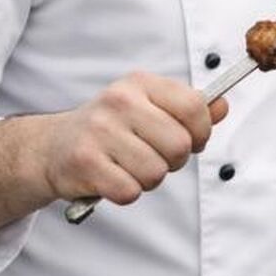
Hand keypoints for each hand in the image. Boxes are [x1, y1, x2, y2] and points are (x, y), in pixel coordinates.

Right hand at [38, 71, 228, 205]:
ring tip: (131, 167)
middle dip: (175, 160)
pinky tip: (114, 178)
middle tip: (157, 158)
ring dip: (149, 179)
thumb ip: (189, 108)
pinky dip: (127, 192)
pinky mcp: (84, 163)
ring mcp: (100, 130)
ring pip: (156, 172)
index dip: (202, 131)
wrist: (51, 147)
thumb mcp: (150, 106)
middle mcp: (121, 101)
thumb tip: (223, 107)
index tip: (194, 141)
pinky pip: (129, 191)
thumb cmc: (112, 127)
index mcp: (142, 83)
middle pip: (179, 144)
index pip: (194, 106)